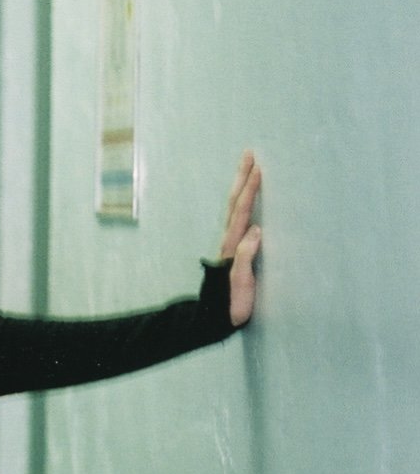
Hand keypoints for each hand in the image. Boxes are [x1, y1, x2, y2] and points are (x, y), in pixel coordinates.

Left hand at [218, 149, 261, 327]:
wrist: (215, 320)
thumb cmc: (231, 305)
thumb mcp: (241, 284)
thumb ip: (246, 258)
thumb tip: (256, 230)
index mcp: (232, 245)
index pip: (242, 211)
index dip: (249, 189)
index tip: (258, 167)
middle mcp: (230, 241)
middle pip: (235, 202)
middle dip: (242, 178)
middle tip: (249, 154)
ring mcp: (231, 244)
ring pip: (236, 209)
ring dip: (242, 187)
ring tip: (249, 168)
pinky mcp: (235, 251)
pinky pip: (240, 219)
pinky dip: (244, 203)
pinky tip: (248, 200)